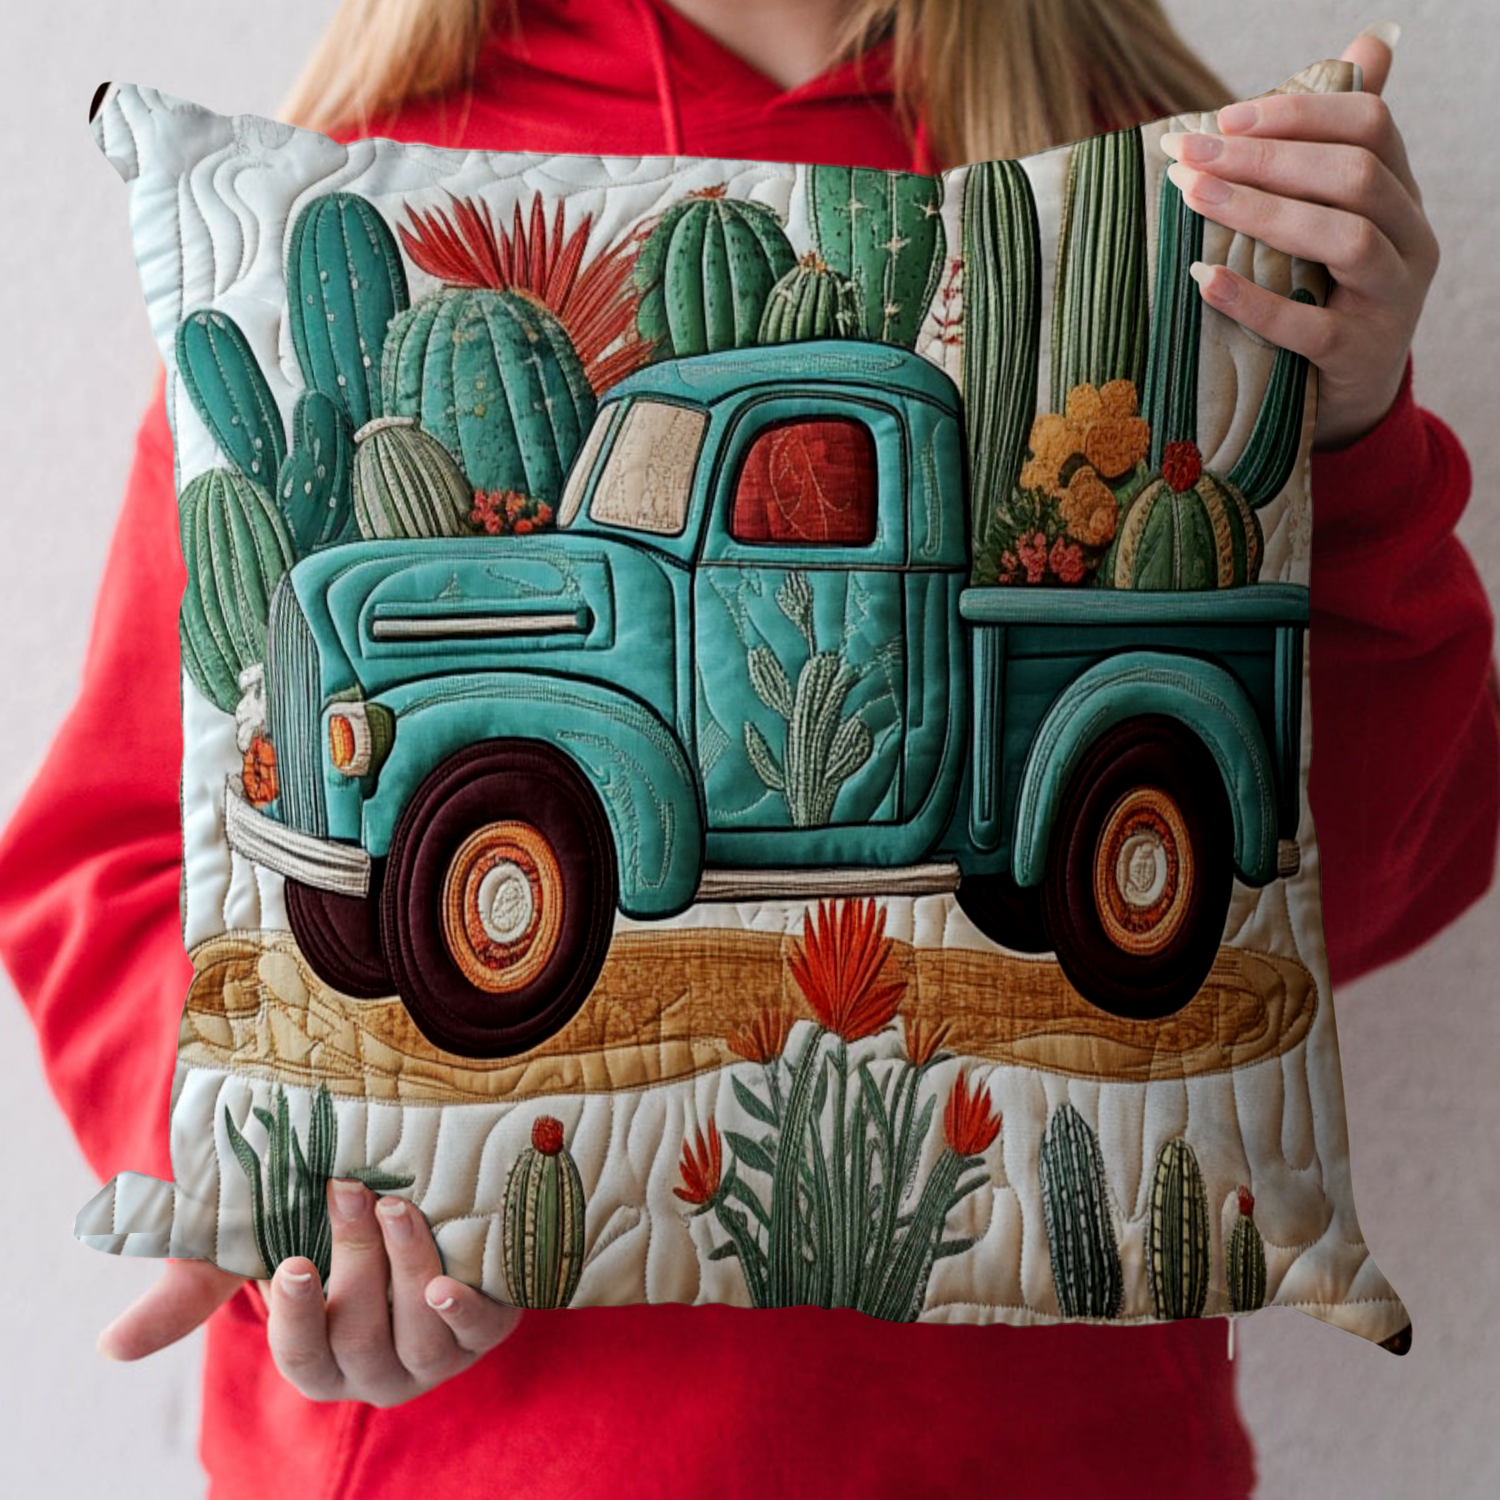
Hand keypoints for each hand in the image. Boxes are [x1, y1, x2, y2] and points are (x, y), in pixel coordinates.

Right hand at [98, 1180, 521, 1407]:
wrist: (405, 1184)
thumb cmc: (314, 1222)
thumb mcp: (249, 1245)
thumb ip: (189, 1289)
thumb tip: (109, 1349)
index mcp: (318, 1358)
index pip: (302, 1357)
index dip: (298, 1316)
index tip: (293, 1263)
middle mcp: (375, 1369)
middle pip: (360, 1336)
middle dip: (354, 1261)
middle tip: (349, 1192)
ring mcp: (434, 1354)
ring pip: (418, 1335)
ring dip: (407, 1269)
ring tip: (397, 1209)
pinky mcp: (484, 1327)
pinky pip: (480, 1335)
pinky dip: (466, 1311)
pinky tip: (449, 1284)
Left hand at [1160, 24, 1438, 450]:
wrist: (1347, 397)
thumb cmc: (1327, 295)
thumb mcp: (1332, 220)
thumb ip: (1335, 145)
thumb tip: (1367, 44)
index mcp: (1400, 195)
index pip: (1369, 125)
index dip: (1298, 114)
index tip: (1223, 120)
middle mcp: (1409, 239)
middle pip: (1353, 175)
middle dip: (1266, 157)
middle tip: (1188, 156)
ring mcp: (1391, 299)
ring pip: (1346, 239)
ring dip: (1262, 212)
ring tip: (1193, 198)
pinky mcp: (1359, 355)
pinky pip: (1311, 325)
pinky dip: (1253, 301)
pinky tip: (1202, 280)